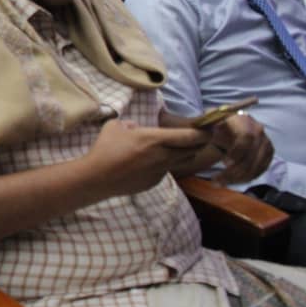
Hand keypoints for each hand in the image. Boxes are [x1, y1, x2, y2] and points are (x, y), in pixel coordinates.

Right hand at [84, 119, 211, 197]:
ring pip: (181, 161)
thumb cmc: (105, 149)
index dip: (204, 131)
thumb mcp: (115, 126)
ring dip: (183, 153)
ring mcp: (160, 171)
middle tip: (198, 136)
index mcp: (155, 139)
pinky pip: (165, 170)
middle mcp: (163, 156)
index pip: (191, 137)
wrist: (97, 177)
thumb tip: (135, 128)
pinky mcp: (154, 182)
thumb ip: (130, 124)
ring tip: (175, 147)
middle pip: (192, 150)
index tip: (208, 126)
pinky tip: (148, 163)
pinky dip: (164, 164)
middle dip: (199, 142)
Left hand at [206, 113, 272, 184]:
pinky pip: (259, 170)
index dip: (237, 152)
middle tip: (216, 180)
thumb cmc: (217, 122)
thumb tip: (210, 135)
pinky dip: (246, 178)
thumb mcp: (210, 120)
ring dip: (238, 178)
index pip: (246, 137)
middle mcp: (259, 130)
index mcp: (244, 120)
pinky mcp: (268, 154)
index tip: (224, 163)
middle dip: (234, 171)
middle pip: (251, 156)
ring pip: (256, 166)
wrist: (232, 122)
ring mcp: (265, 143)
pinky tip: (231, 180)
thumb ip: (208, 127)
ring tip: (219, 182)